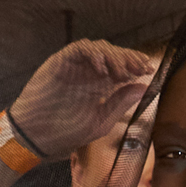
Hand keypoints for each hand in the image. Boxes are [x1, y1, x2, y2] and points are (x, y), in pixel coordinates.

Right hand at [10, 38, 155, 158]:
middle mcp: (88, 73)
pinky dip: (93, 54)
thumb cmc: (64, 133)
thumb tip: (143, 88)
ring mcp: (75, 66)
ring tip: (122, 70)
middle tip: (141, 66)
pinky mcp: (61, 61)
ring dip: (114, 56)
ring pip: (99, 49)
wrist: (35, 137)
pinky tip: (102, 67)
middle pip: (113, 56)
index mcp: (99, 87)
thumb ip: (120, 103)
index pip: (122, 69)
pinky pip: (80, 49)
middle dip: (129, 58)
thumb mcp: (100, 121)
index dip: (136, 66)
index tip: (150, 70)